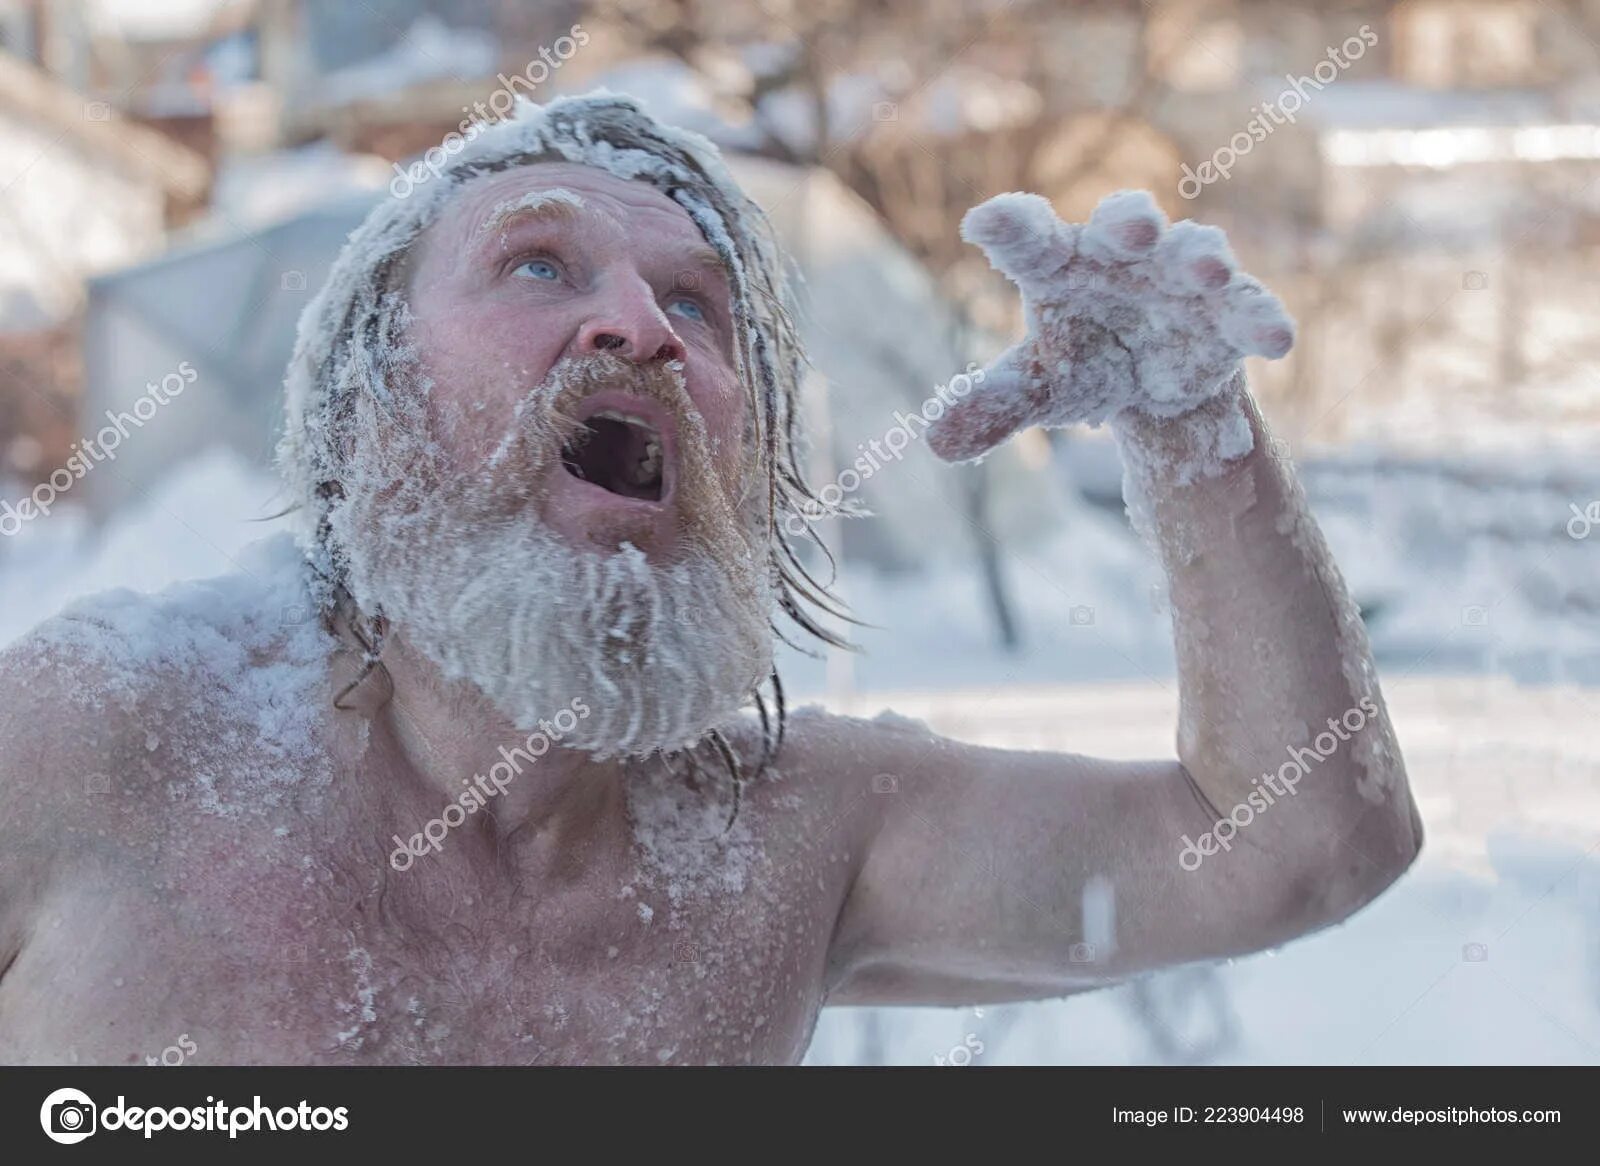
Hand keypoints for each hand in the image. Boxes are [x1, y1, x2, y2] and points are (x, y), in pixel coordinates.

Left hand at [928, 190, 1294, 462]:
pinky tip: (1276, 339)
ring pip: (1196, 253)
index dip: (1010, 228)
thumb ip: (991, 403)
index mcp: (1062, 263)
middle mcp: (1125, 257)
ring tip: (1209, 273)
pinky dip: (1262, 318)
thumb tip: (932, 440)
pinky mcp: (1230, 311)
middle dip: (1133, 223)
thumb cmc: (1084, 364)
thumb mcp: (1038, 387)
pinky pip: (1250, 309)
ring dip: (1204, 259)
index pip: (1031, 238)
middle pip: (1126, 224)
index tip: (981, 223)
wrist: (1155, 386)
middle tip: (1132, 230)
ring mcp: (1183, 278)